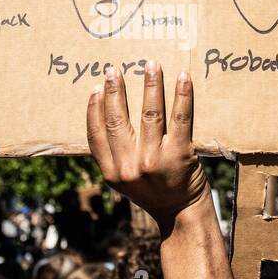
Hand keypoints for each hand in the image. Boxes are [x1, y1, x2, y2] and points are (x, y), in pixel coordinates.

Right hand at [87, 61, 208, 227]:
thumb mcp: (124, 180)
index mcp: (111, 172)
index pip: (96, 134)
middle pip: (119, 119)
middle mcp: (130, 167)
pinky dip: (182, 95)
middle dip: (115, 90)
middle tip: (114, 70)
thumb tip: (104, 115)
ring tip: (150, 65)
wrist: (182, 213)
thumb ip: (114, 155)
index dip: (94, 108)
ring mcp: (155, 160)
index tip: (96, 87)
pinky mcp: (180, 154)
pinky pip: (180, 118)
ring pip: (150, 113)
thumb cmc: (153, 191)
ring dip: (150, 84)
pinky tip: (182, 78)